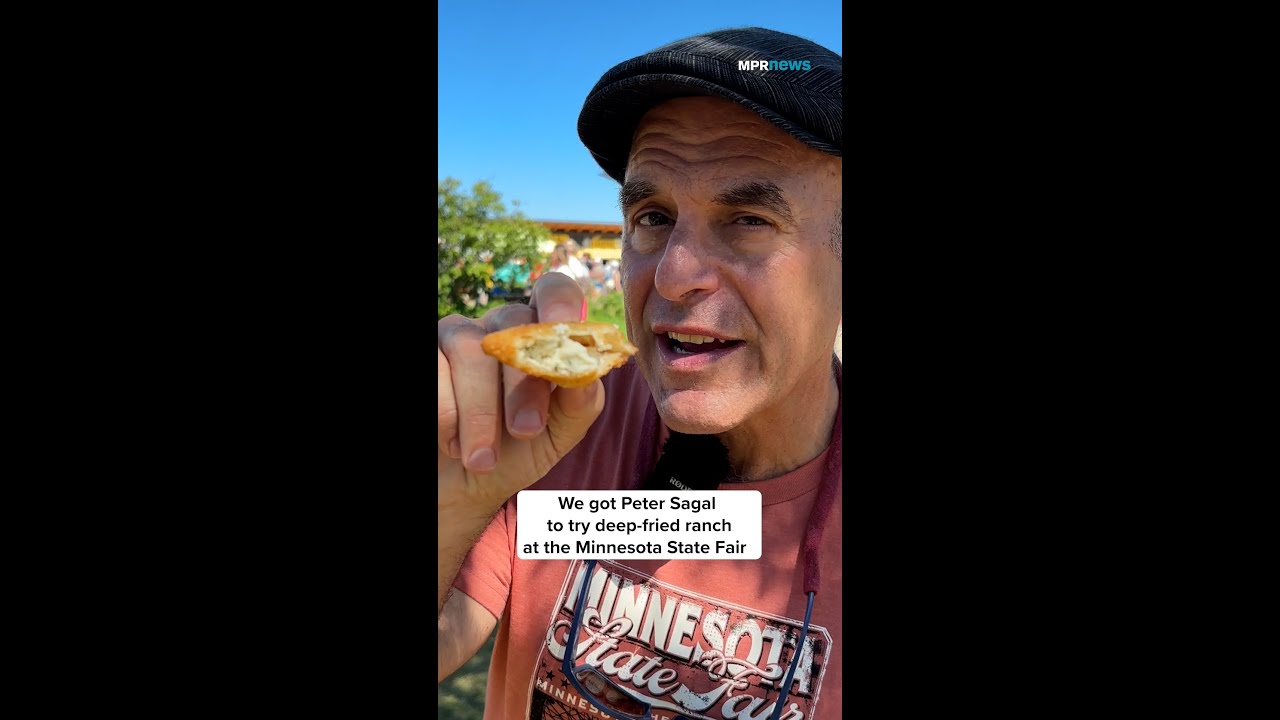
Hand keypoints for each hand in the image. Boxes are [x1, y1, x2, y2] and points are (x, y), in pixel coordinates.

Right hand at [437, 273, 604, 511]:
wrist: (461, 487)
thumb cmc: (514, 453)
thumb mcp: (557, 435)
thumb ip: (579, 404)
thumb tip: (587, 374)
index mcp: (539, 335)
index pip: (553, 293)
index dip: (560, 306)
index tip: (564, 339)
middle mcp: (497, 327)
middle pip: (512, 328)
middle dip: (522, 386)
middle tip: (525, 432)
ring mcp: (454, 336)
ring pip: (469, 349)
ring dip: (480, 412)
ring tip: (483, 458)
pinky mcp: (425, 356)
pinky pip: (434, 368)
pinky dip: (446, 412)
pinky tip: (452, 443)